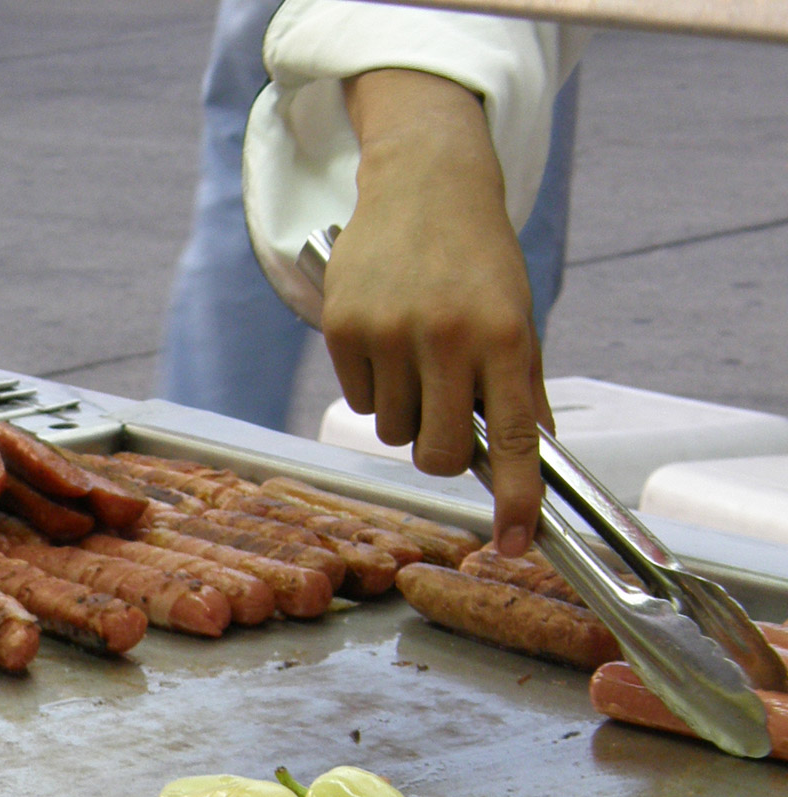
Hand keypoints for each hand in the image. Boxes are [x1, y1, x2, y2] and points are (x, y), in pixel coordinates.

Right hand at [324, 68, 551, 556]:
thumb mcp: (516, 314)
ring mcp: (391, 332)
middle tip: (445, 418)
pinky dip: (371, 385)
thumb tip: (526, 463)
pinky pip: (356, 399)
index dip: (517, 498)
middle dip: (441, 450)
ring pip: (391, 431)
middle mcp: (448, 336)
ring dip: (403, 412)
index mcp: (504, 335)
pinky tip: (384, 340)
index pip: (515, 438)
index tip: (515, 542)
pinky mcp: (344, 327)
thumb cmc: (477, 256)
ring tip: (414, 358)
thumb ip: (520, 387)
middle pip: (439, 453)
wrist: (425, 180)